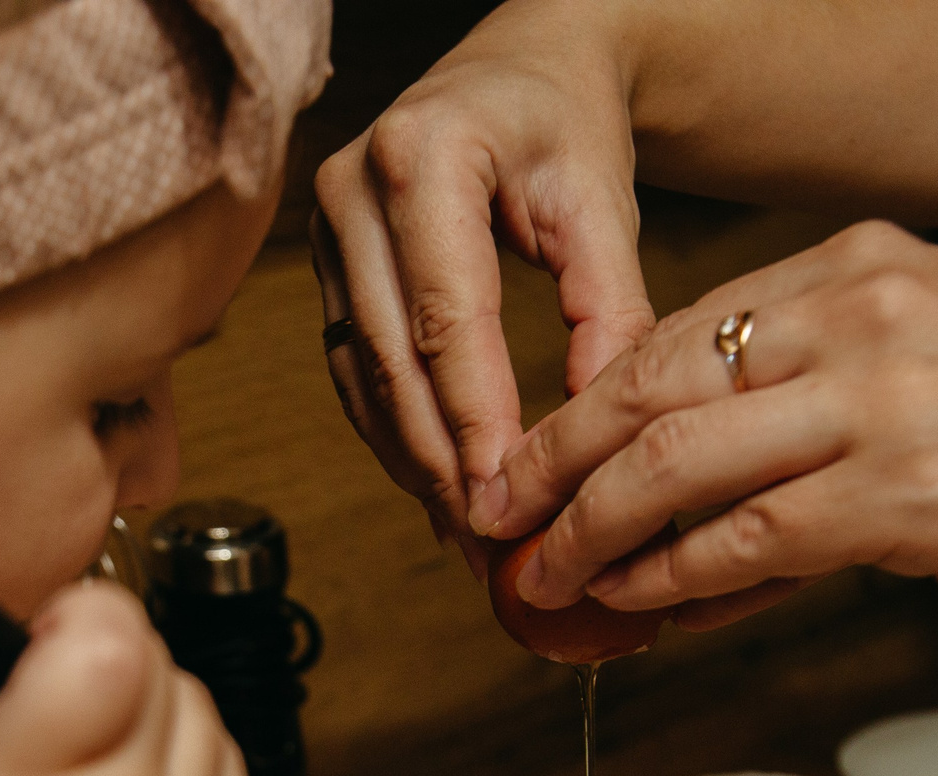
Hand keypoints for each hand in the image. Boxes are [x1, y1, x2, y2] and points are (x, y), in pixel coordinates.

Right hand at [0, 582, 251, 775]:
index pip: (106, 643)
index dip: (76, 613)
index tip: (41, 635)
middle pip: (152, 656)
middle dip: (103, 642)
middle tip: (57, 680)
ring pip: (195, 699)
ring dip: (147, 688)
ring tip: (94, 729)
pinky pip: (226, 754)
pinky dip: (186, 741)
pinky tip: (137, 767)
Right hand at [312, 0, 656, 556]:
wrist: (519, 69)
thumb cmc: (564, 122)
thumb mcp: (604, 201)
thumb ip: (610, 312)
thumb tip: (597, 432)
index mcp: (422, 155)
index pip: (445, 316)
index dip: (472, 418)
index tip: (506, 498)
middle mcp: (351, 191)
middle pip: (391, 359)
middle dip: (442, 463)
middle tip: (490, 544)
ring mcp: (327, 233)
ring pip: (363, 380)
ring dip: (415, 465)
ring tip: (470, 537)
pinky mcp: (328, 271)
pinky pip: (354, 374)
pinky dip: (399, 437)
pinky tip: (441, 490)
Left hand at [473, 221, 937, 628]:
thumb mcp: (937, 371)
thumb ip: (816, 416)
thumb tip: (700, 516)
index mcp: (856, 266)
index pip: (673, 333)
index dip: (584, 409)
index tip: (534, 466)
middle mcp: (857, 310)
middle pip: (645, 384)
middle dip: (552, 462)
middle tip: (492, 521)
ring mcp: (881, 396)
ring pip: (674, 463)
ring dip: (589, 533)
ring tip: (540, 583)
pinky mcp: (907, 490)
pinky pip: (745, 539)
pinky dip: (670, 578)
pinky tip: (634, 606)